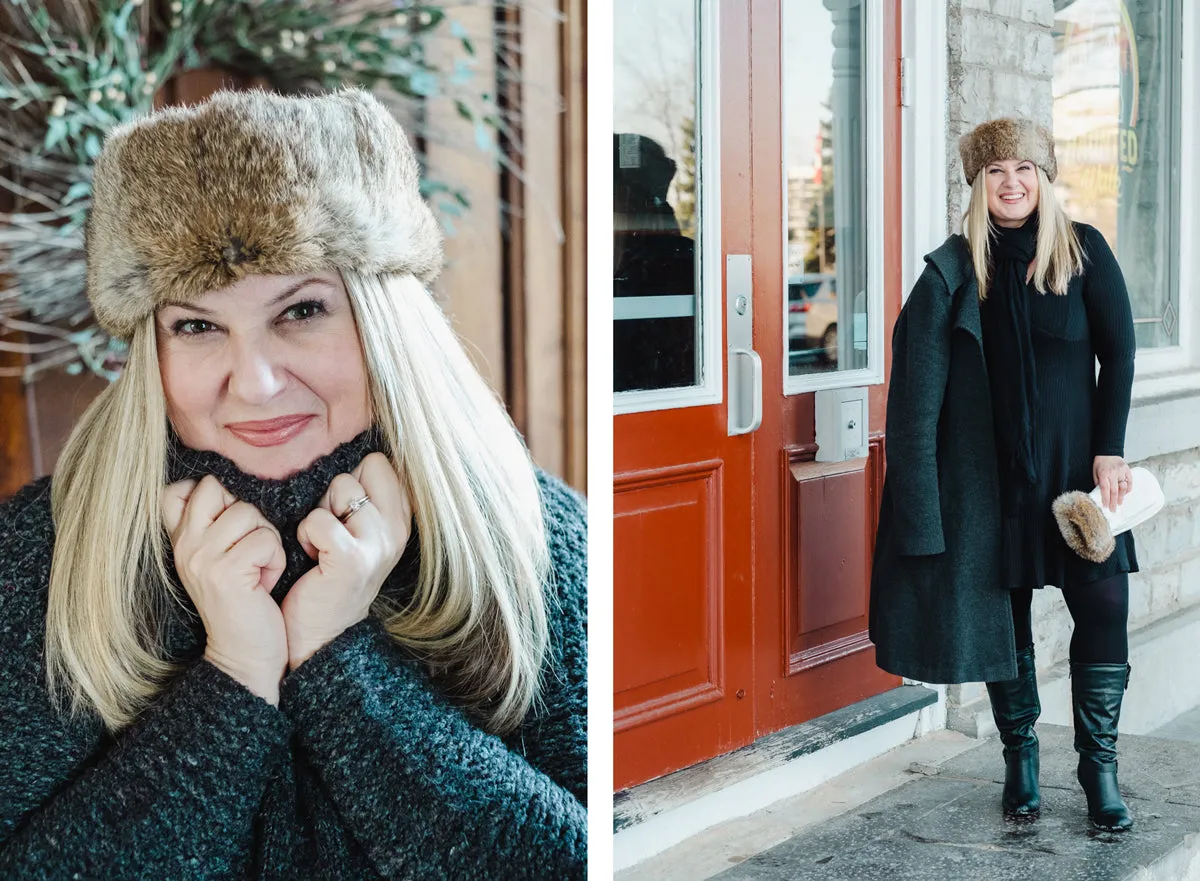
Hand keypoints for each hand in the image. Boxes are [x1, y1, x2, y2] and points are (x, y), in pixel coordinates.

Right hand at [163, 476, 288, 704]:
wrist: (244, 654)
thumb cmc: (244, 601)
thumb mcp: (220, 559)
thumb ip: (216, 524)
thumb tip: (225, 483)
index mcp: (180, 540)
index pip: (179, 489)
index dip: (213, 493)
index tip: (228, 524)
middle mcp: (184, 546)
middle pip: (216, 488)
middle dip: (247, 512)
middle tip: (250, 548)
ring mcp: (201, 558)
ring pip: (248, 512)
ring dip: (267, 540)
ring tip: (258, 570)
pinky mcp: (226, 572)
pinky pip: (265, 540)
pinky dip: (275, 560)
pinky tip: (264, 584)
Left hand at [281, 453, 411, 669]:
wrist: (318, 635)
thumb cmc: (328, 576)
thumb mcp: (358, 533)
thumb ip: (360, 497)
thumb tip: (343, 456)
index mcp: (402, 519)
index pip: (382, 463)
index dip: (355, 479)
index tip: (343, 514)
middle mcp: (398, 529)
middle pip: (369, 464)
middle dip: (340, 488)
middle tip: (331, 525)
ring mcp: (379, 544)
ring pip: (342, 486)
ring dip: (319, 512)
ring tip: (319, 544)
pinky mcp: (352, 559)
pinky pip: (319, 519)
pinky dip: (305, 534)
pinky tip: (309, 556)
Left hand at [1093, 455, 1132, 512]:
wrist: (1108, 451)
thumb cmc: (1100, 463)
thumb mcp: (1094, 472)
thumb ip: (1098, 482)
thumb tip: (1101, 494)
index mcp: (1103, 474)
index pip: (1105, 489)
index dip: (1106, 499)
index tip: (1106, 506)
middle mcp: (1113, 473)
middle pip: (1114, 490)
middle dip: (1114, 501)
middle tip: (1114, 509)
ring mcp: (1122, 471)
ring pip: (1123, 487)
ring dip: (1122, 496)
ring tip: (1120, 503)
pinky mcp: (1127, 470)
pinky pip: (1130, 481)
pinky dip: (1128, 488)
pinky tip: (1126, 493)